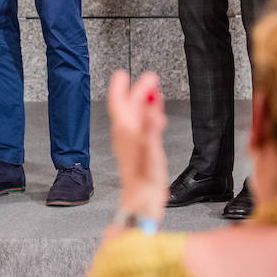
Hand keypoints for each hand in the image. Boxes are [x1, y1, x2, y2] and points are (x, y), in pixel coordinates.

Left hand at [106, 70, 167, 221]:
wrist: (142, 202)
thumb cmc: (144, 180)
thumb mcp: (149, 150)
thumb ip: (150, 127)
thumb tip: (150, 106)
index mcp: (125, 131)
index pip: (119, 103)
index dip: (120, 87)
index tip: (122, 73)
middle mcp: (125, 135)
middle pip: (129, 107)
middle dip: (139, 92)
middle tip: (151, 79)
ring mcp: (132, 144)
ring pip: (136, 117)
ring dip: (145, 104)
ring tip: (155, 94)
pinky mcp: (140, 152)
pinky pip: (143, 128)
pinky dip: (150, 119)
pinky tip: (157, 120)